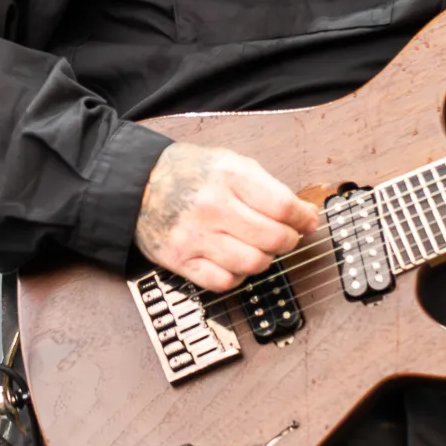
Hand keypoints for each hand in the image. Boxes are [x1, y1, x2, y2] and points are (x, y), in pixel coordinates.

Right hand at [134, 141, 319, 291]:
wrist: (137, 184)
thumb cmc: (188, 172)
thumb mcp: (229, 163)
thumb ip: (267, 187)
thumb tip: (304, 213)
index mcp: (229, 176)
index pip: (282, 206)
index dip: (303, 218)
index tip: (308, 222)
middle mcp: (213, 206)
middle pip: (272, 239)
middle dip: (288, 241)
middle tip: (285, 237)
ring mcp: (195, 236)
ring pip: (252, 264)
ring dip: (264, 260)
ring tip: (258, 249)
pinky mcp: (180, 260)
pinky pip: (224, 283)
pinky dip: (236, 277)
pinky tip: (233, 262)